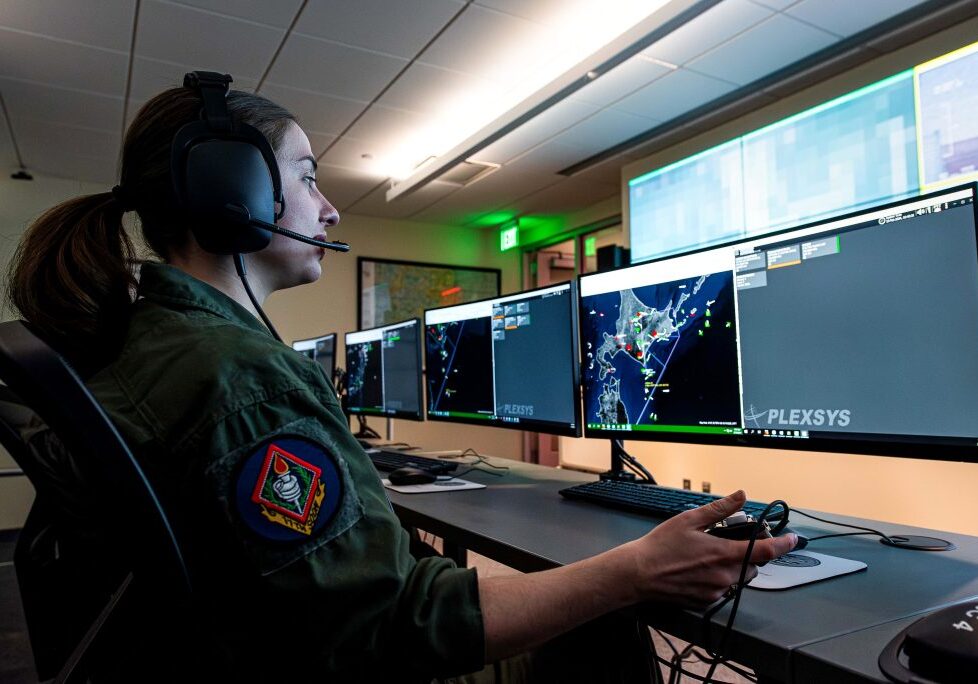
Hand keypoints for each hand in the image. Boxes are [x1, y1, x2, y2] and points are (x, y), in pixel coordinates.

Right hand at [622, 491, 796, 608]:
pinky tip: (699, 569)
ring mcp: (716, 591)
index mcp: (723, 554)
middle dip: (747, 554)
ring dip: (734, 566)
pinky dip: (719, 578)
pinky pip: (723, 588)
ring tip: (709, 555)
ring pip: (738, 578)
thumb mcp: (689, 520)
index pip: (765, 551)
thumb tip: (740, 496)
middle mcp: (724, 576)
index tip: (793, 539)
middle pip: (752, 566)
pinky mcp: (706, 600)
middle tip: (727, 542)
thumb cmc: (660, 547)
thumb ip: (720, 509)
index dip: (783, 544)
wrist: (638, 574)